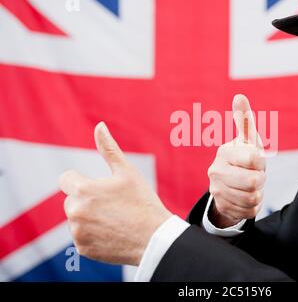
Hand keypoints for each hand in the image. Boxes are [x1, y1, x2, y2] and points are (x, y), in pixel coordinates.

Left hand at [59, 122, 171, 265]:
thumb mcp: (127, 172)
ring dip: (90, 218)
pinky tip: (113, 233)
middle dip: (87, 200)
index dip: (81, 179)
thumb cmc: (142, 201)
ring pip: (77, 219)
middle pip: (72, 201)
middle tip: (113, 205)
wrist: (155, 239)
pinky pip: (82, 237)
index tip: (97, 186)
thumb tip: (99, 125)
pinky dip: (94, 235)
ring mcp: (78, 233)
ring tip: (115, 220)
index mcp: (83, 190)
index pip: (66, 179)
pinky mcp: (83, 250)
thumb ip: (108, 148)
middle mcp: (75, 212)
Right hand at [207, 94, 265, 227]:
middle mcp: (216, 171)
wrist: (229, 185)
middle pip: (254, 181)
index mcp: (224, 152)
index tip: (254, 160)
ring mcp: (217, 190)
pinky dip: (252, 206)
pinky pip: (249, 211)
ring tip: (249, 186)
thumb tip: (239, 96)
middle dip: (260, 179)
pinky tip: (245, 197)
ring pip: (252, 198)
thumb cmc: (242, 158)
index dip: (260, 161)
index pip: (254, 158)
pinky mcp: (222, 207)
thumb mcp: (246, 140)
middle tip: (254, 174)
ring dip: (257, 192)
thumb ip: (244, 120)